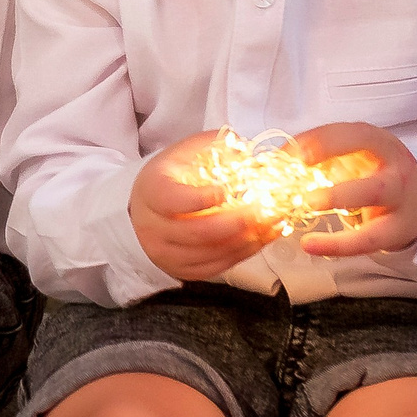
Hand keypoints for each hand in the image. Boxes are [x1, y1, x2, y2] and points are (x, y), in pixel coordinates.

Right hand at [130, 131, 274, 280]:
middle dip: (236, 223)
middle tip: (263, 210)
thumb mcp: (185, 153)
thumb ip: (213, 146)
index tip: (225, 191)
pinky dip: (244, 253)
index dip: (201, 199)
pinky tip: (262, 238)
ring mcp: (166, 253)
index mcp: (152, 191)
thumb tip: (244, 150)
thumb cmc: (171, 178)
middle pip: (198, 232)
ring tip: (272, 223)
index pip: (173, 200)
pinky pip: (218, 267)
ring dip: (247, 240)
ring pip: (211, 254)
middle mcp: (153, 227)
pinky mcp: (182, 270)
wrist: (144, 210)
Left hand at [282, 123, 416, 259]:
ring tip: (306, 203)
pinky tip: (309, 244)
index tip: (289, 151)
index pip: (350, 130)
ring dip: (336, 195)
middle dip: (330, 150)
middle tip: (298, 164)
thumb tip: (276, 164)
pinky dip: (336, 244)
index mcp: (377, 142)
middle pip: (367, 148)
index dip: (319, 138)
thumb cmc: (375, 176)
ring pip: (371, 191)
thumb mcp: (355, 160)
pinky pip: (367, 238)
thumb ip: (322, 159)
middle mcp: (392, 162)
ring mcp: (399, 195)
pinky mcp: (397, 229)